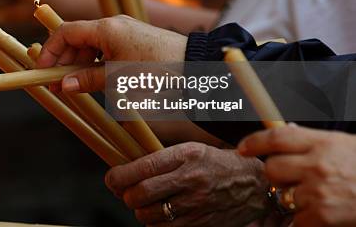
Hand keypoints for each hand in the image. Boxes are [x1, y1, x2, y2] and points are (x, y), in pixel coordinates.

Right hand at [37, 15, 186, 92]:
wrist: (196, 68)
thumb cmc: (158, 70)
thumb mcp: (118, 78)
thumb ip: (88, 80)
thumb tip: (63, 85)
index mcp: (106, 27)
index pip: (66, 32)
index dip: (51, 50)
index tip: (43, 70)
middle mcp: (114, 24)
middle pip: (77, 38)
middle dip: (64, 60)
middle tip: (55, 84)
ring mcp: (125, 32)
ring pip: (91, 45)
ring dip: (79, 64)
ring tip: (73, 86)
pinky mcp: (135, 42)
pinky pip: (107, 49)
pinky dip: (96, 63)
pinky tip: (95, 79)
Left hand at [105, 142, 269, 225]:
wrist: (255, 185)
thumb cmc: (218, 163)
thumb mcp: (192, 148)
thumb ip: (161, 156)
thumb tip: (127, 163)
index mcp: (185, 155)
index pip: (143, 167)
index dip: (119, 176)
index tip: (111, 178)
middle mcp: (190, 179)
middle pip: (141, 194)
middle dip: (126, 196)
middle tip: (126, 192)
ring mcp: (195, 204)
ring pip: (149, 215)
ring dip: (140, 211)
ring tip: (145, 203)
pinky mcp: (200, 224)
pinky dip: (156, 224)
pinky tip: (161, 215)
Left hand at [239, 125, 355, 226]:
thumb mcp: (346, 145)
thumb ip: (316, 142)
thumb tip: (288, 133)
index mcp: (323, 142)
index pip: (276, 136)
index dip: (254, 142)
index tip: (243, 148)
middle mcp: (317, 164)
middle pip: (272, 168)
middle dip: (278, 175)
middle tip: (293, 179)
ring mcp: (319, 190)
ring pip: (283, 195)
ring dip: (295, 199)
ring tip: (319, 197)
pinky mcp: (324, 215)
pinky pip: (297, 220)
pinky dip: (305, 221)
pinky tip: (322, 214)